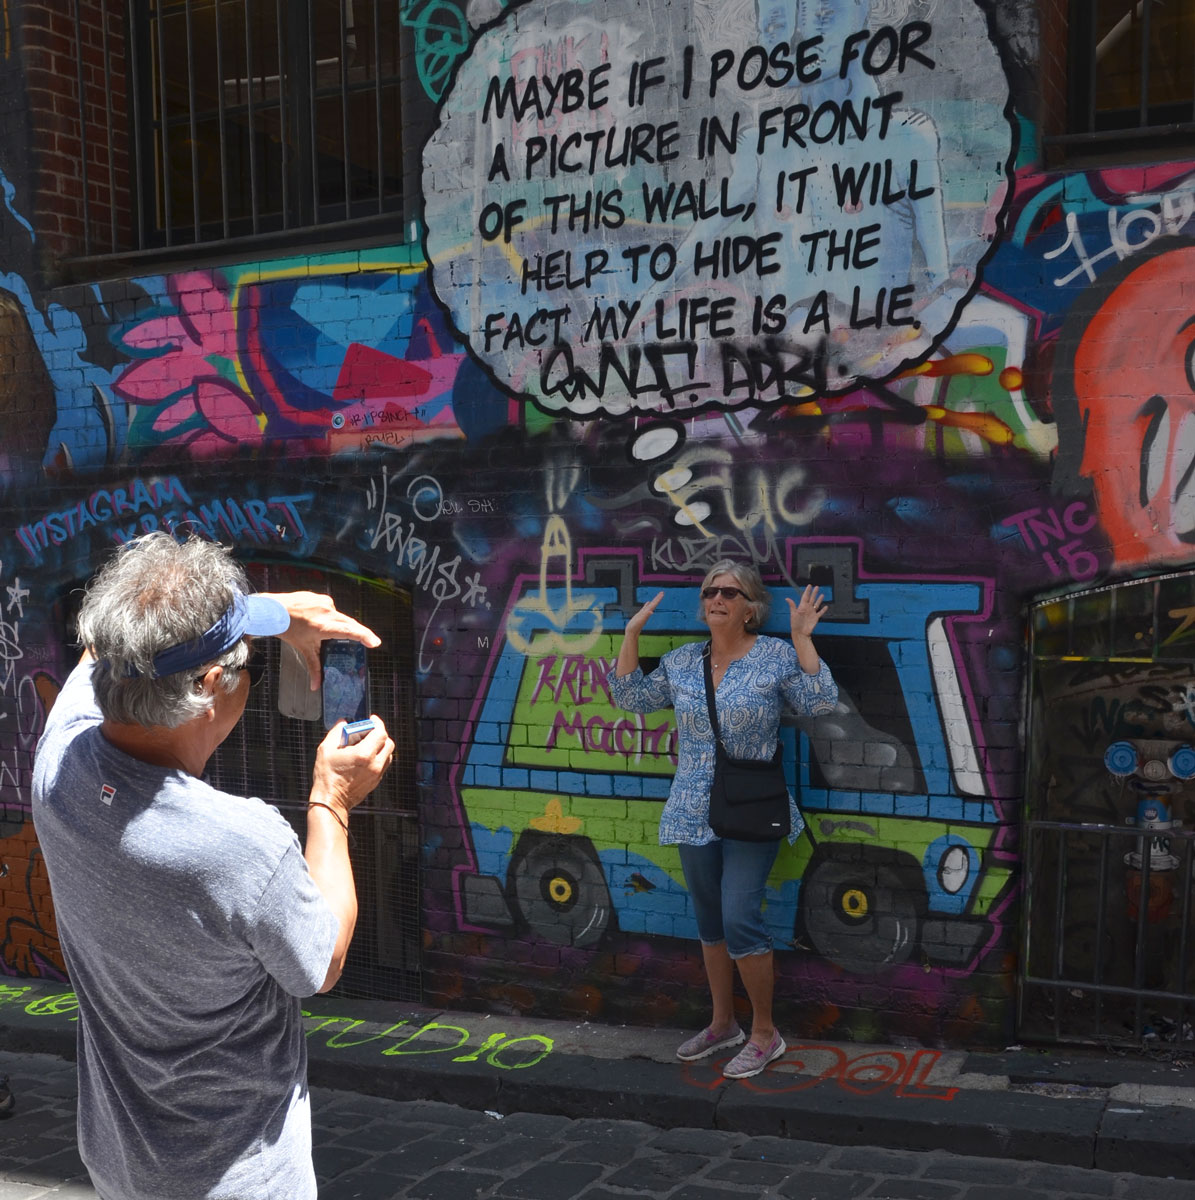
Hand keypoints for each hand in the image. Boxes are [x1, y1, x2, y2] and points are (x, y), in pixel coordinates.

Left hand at [262, 591, 380, 689]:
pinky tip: (317, 619)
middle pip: (350, 623)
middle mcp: (327, 612)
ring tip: (325, 631)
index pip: (349, 631)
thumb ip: (313, 667)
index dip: (364, 636)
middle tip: (370, 641)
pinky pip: (331, 608)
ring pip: (339, 616)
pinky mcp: (321, 597)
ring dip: (338, 624)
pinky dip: (329, 615)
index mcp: (323, 626)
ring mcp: (324, 602)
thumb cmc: (287, 629)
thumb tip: (316, 687)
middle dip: (361, 632)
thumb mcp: (303, 649)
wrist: (272, 610)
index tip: (375, 643)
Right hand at [311, 715, 394, 815]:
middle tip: (368, 732)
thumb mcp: (326, 749)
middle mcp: (375, 764)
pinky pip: (384, 764)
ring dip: (380, 746)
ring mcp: (377, 774)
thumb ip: (337, 732)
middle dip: (380, 734)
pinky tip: (365, 757)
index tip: (372, 719)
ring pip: (388, 754)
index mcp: (364, 754)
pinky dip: (378, 757)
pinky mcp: (376, 781)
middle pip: (388, 742)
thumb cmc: (327, 777)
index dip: (377, 723)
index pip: (380, 732)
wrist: (331, 801)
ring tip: (366, 745)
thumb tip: (343, 723)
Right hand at [626, 592, 663, 636]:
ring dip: (654, 601)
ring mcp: (643, 613)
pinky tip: (648, 602)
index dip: (658, 599)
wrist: (632, 633)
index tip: (662, 593)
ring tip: (657, 596)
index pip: (654, 604)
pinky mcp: (640, 614)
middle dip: (658, 598)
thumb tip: (651, 612)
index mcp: (647, 613)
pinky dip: (647, 604)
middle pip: (653, 604)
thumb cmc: (635, 627)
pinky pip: (644, 608)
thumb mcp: (640, 621)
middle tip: (662, 592)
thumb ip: (645, 616)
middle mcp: (647, 613)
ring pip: (650, 605)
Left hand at [787, 585, 827, 641]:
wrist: (800, 633)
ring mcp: (812, 613)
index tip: (809, 585)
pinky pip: (820, 613)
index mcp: (802, 606)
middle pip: (812, 599)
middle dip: (814, 593)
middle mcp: (807, 608)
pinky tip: (826, 606)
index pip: (805, 597)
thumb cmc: (795, 624)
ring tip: (822, 594)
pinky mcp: (816, 618)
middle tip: (817, 587)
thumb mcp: (793, 614)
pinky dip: (823, 610)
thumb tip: (787, 598)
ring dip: (819, 600)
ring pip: (817, 604)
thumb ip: (792, 606)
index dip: (807, 591)